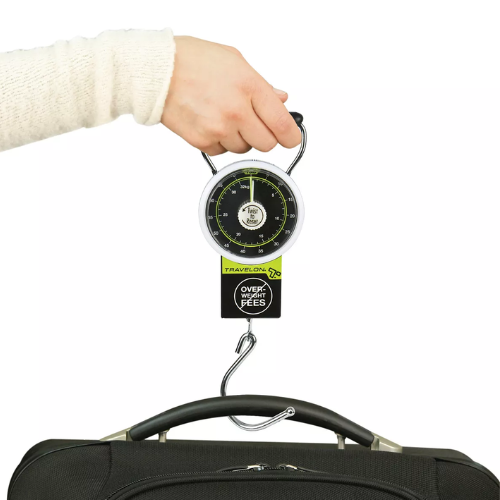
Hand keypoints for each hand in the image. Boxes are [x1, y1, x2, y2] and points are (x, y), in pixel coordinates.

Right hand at [161, 36, 300, 155]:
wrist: (157, 72)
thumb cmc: (192, 61)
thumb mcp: (235, 61)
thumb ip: (262, 85)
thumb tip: (281, 99)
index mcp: (249, 87)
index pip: (282, 124)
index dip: (291, 135)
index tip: (291, 138)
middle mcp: (235, 111)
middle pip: (267, 144)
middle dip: (264, 136)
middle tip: (254, 123)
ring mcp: (218, 129)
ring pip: (244, 149)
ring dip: (240, 138)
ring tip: (225, 117)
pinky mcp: (202, 141)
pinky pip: (222, 152)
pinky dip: (220, 142)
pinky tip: (211, 123)